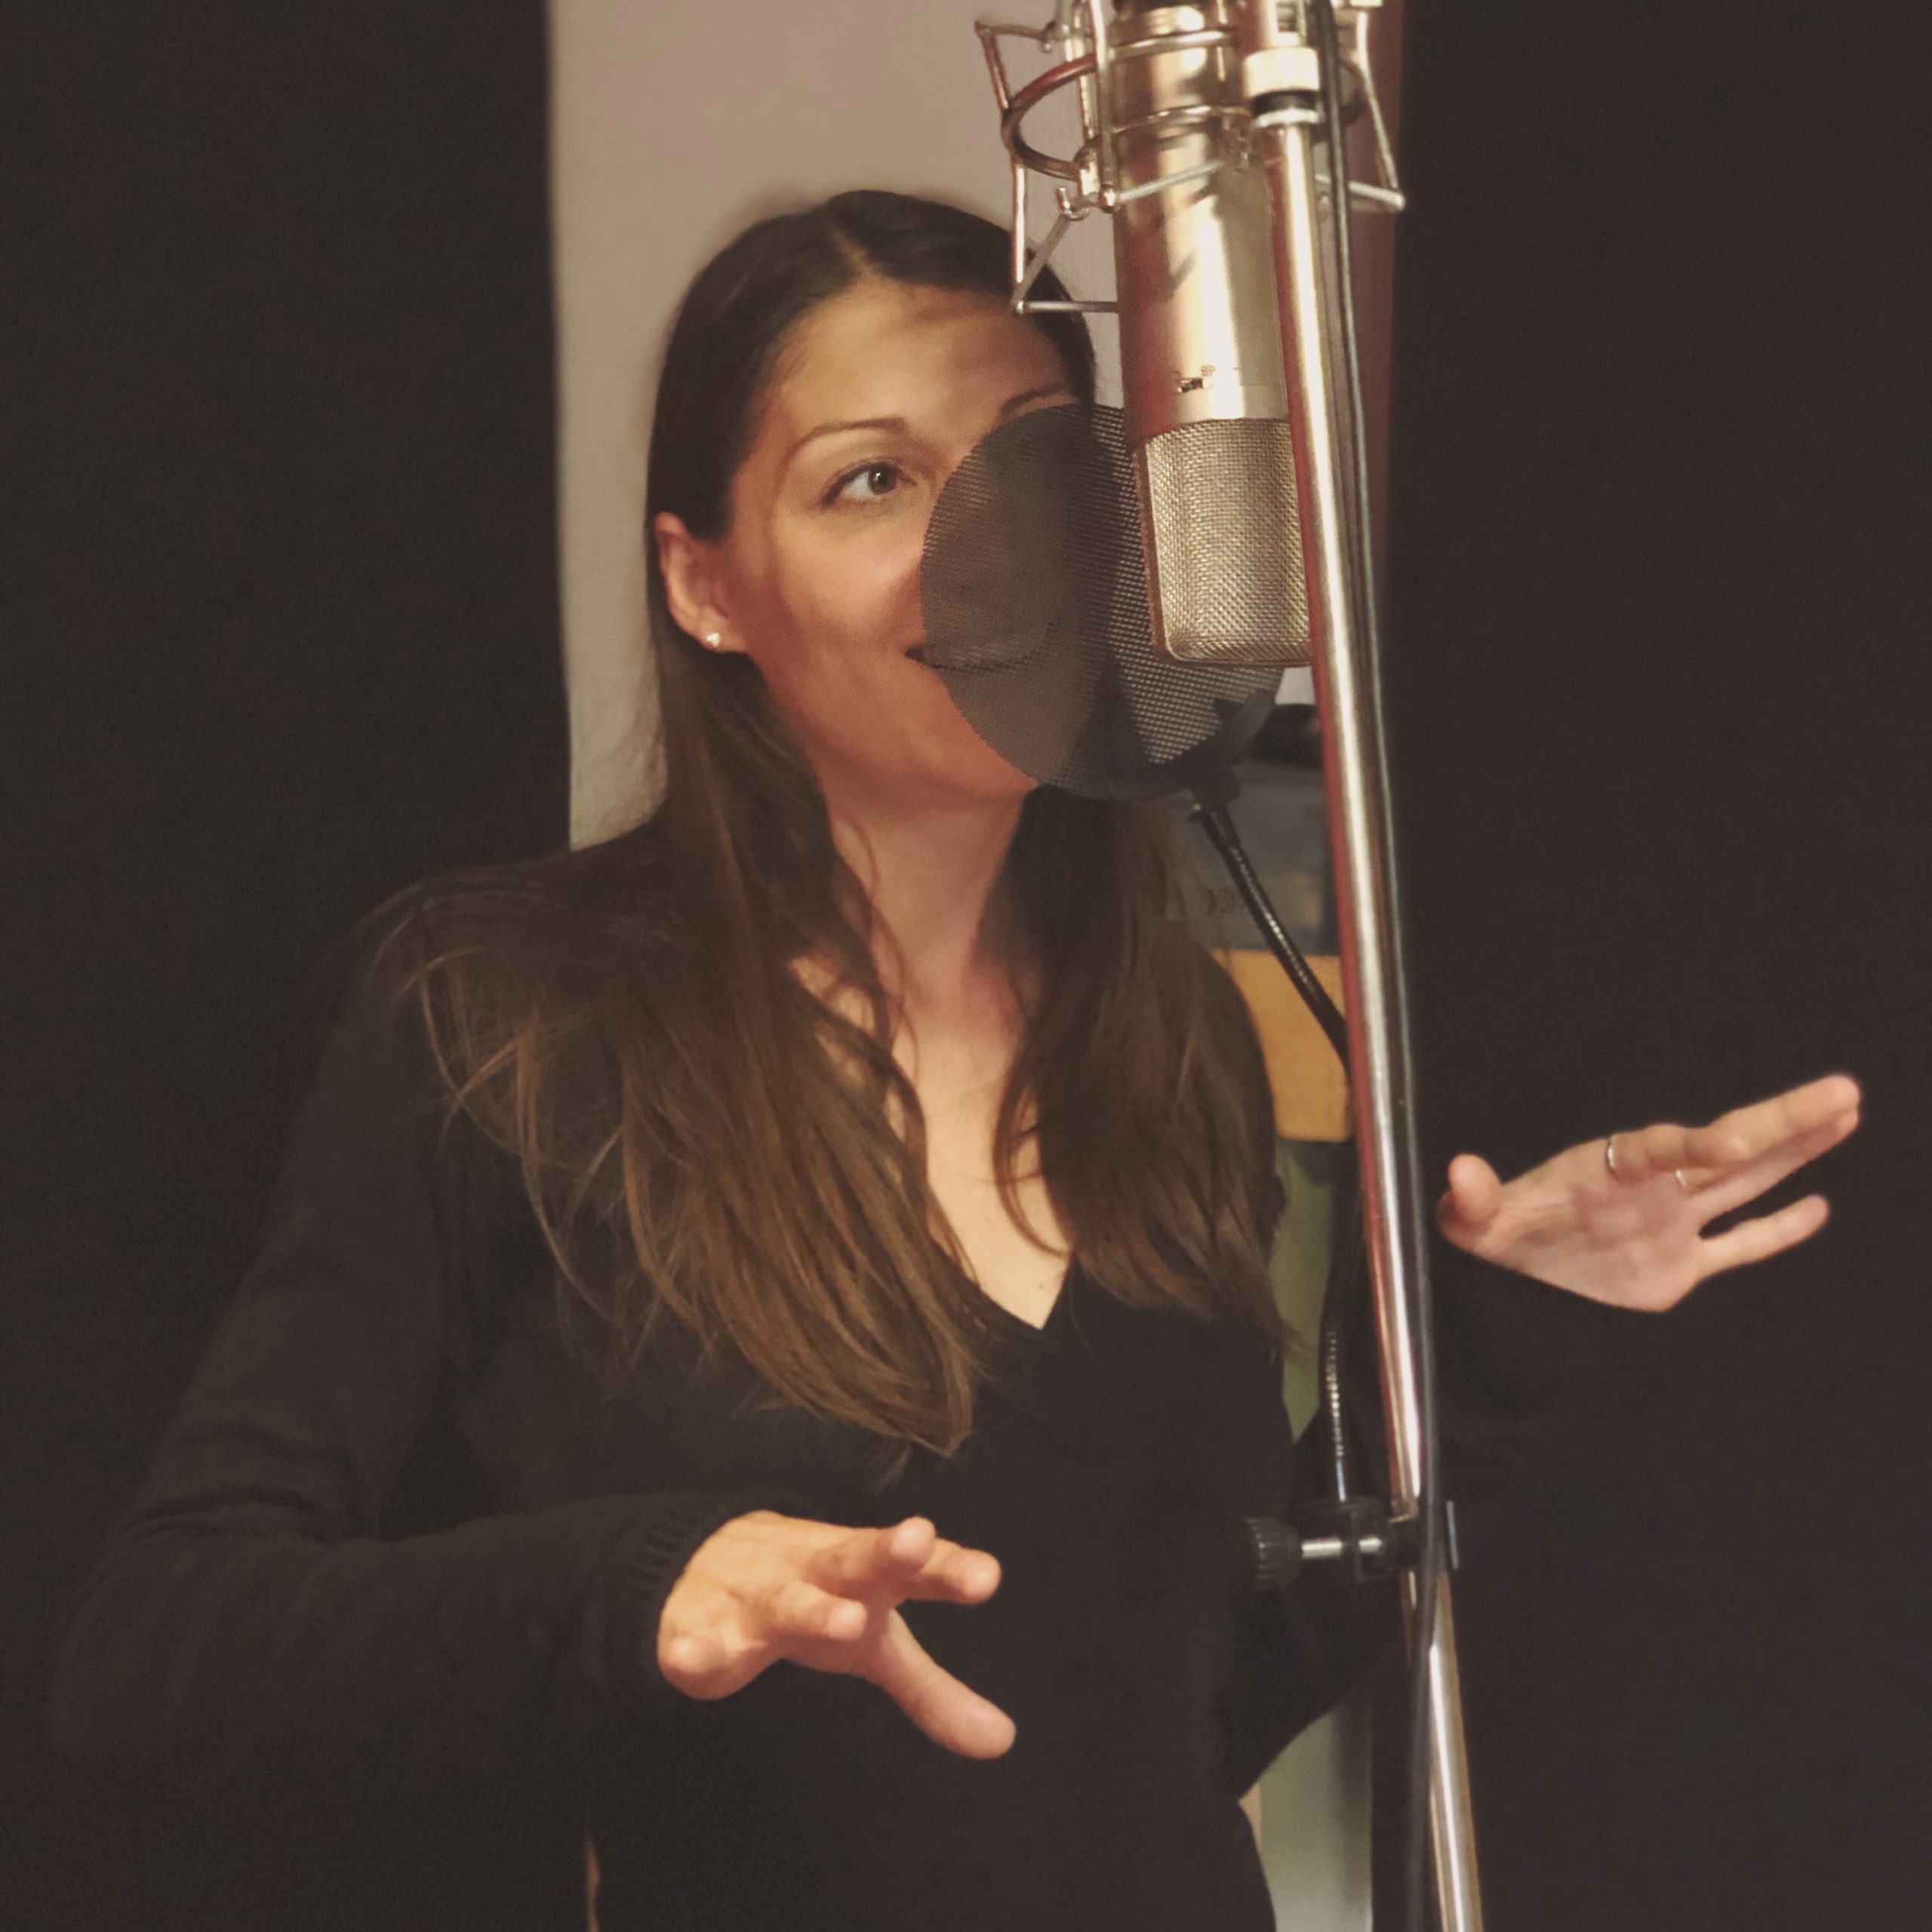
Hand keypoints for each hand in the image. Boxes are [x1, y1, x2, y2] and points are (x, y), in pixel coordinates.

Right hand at [657, 1511, 1012, 1758]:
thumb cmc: (818, 1601)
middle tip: (916, 1540)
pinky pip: (696, 1642)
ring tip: (846, 1621)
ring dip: (813, 1609)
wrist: (706, 1559)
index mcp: (865, 1574)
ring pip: (785, 1601)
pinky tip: (688, 1660)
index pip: (914, 1568)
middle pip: (852, 1561)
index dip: (949, 1569)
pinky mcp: (701, 1629)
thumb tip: (1003, 1740)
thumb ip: (933, 1689)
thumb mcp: (876, 1644)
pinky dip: (693, 1651)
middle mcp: (815, 1574)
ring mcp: (757, 1598)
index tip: (985, 1576)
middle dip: (884, 1553)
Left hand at [1436, 1074, 1861, 1310]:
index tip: (1737, 1139)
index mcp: (1612, 1169)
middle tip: (1840, 1089)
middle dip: (1783, 1123)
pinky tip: (1817, 1206)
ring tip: (1844, 1112)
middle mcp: (1655, 1188)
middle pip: (1730, 1152)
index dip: (1700, 1145)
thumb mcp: (1473, 1220)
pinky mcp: (1680, 1265)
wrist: (1510, 1271)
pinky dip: (1778, 1230)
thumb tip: (1459, 1174)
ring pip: (1748, 1184)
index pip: (1665, 1151)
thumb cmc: (1495, 1232)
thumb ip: (1472, 1200)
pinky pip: (1739, 1245)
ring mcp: (1673, 1223)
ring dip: (1796, 1153)